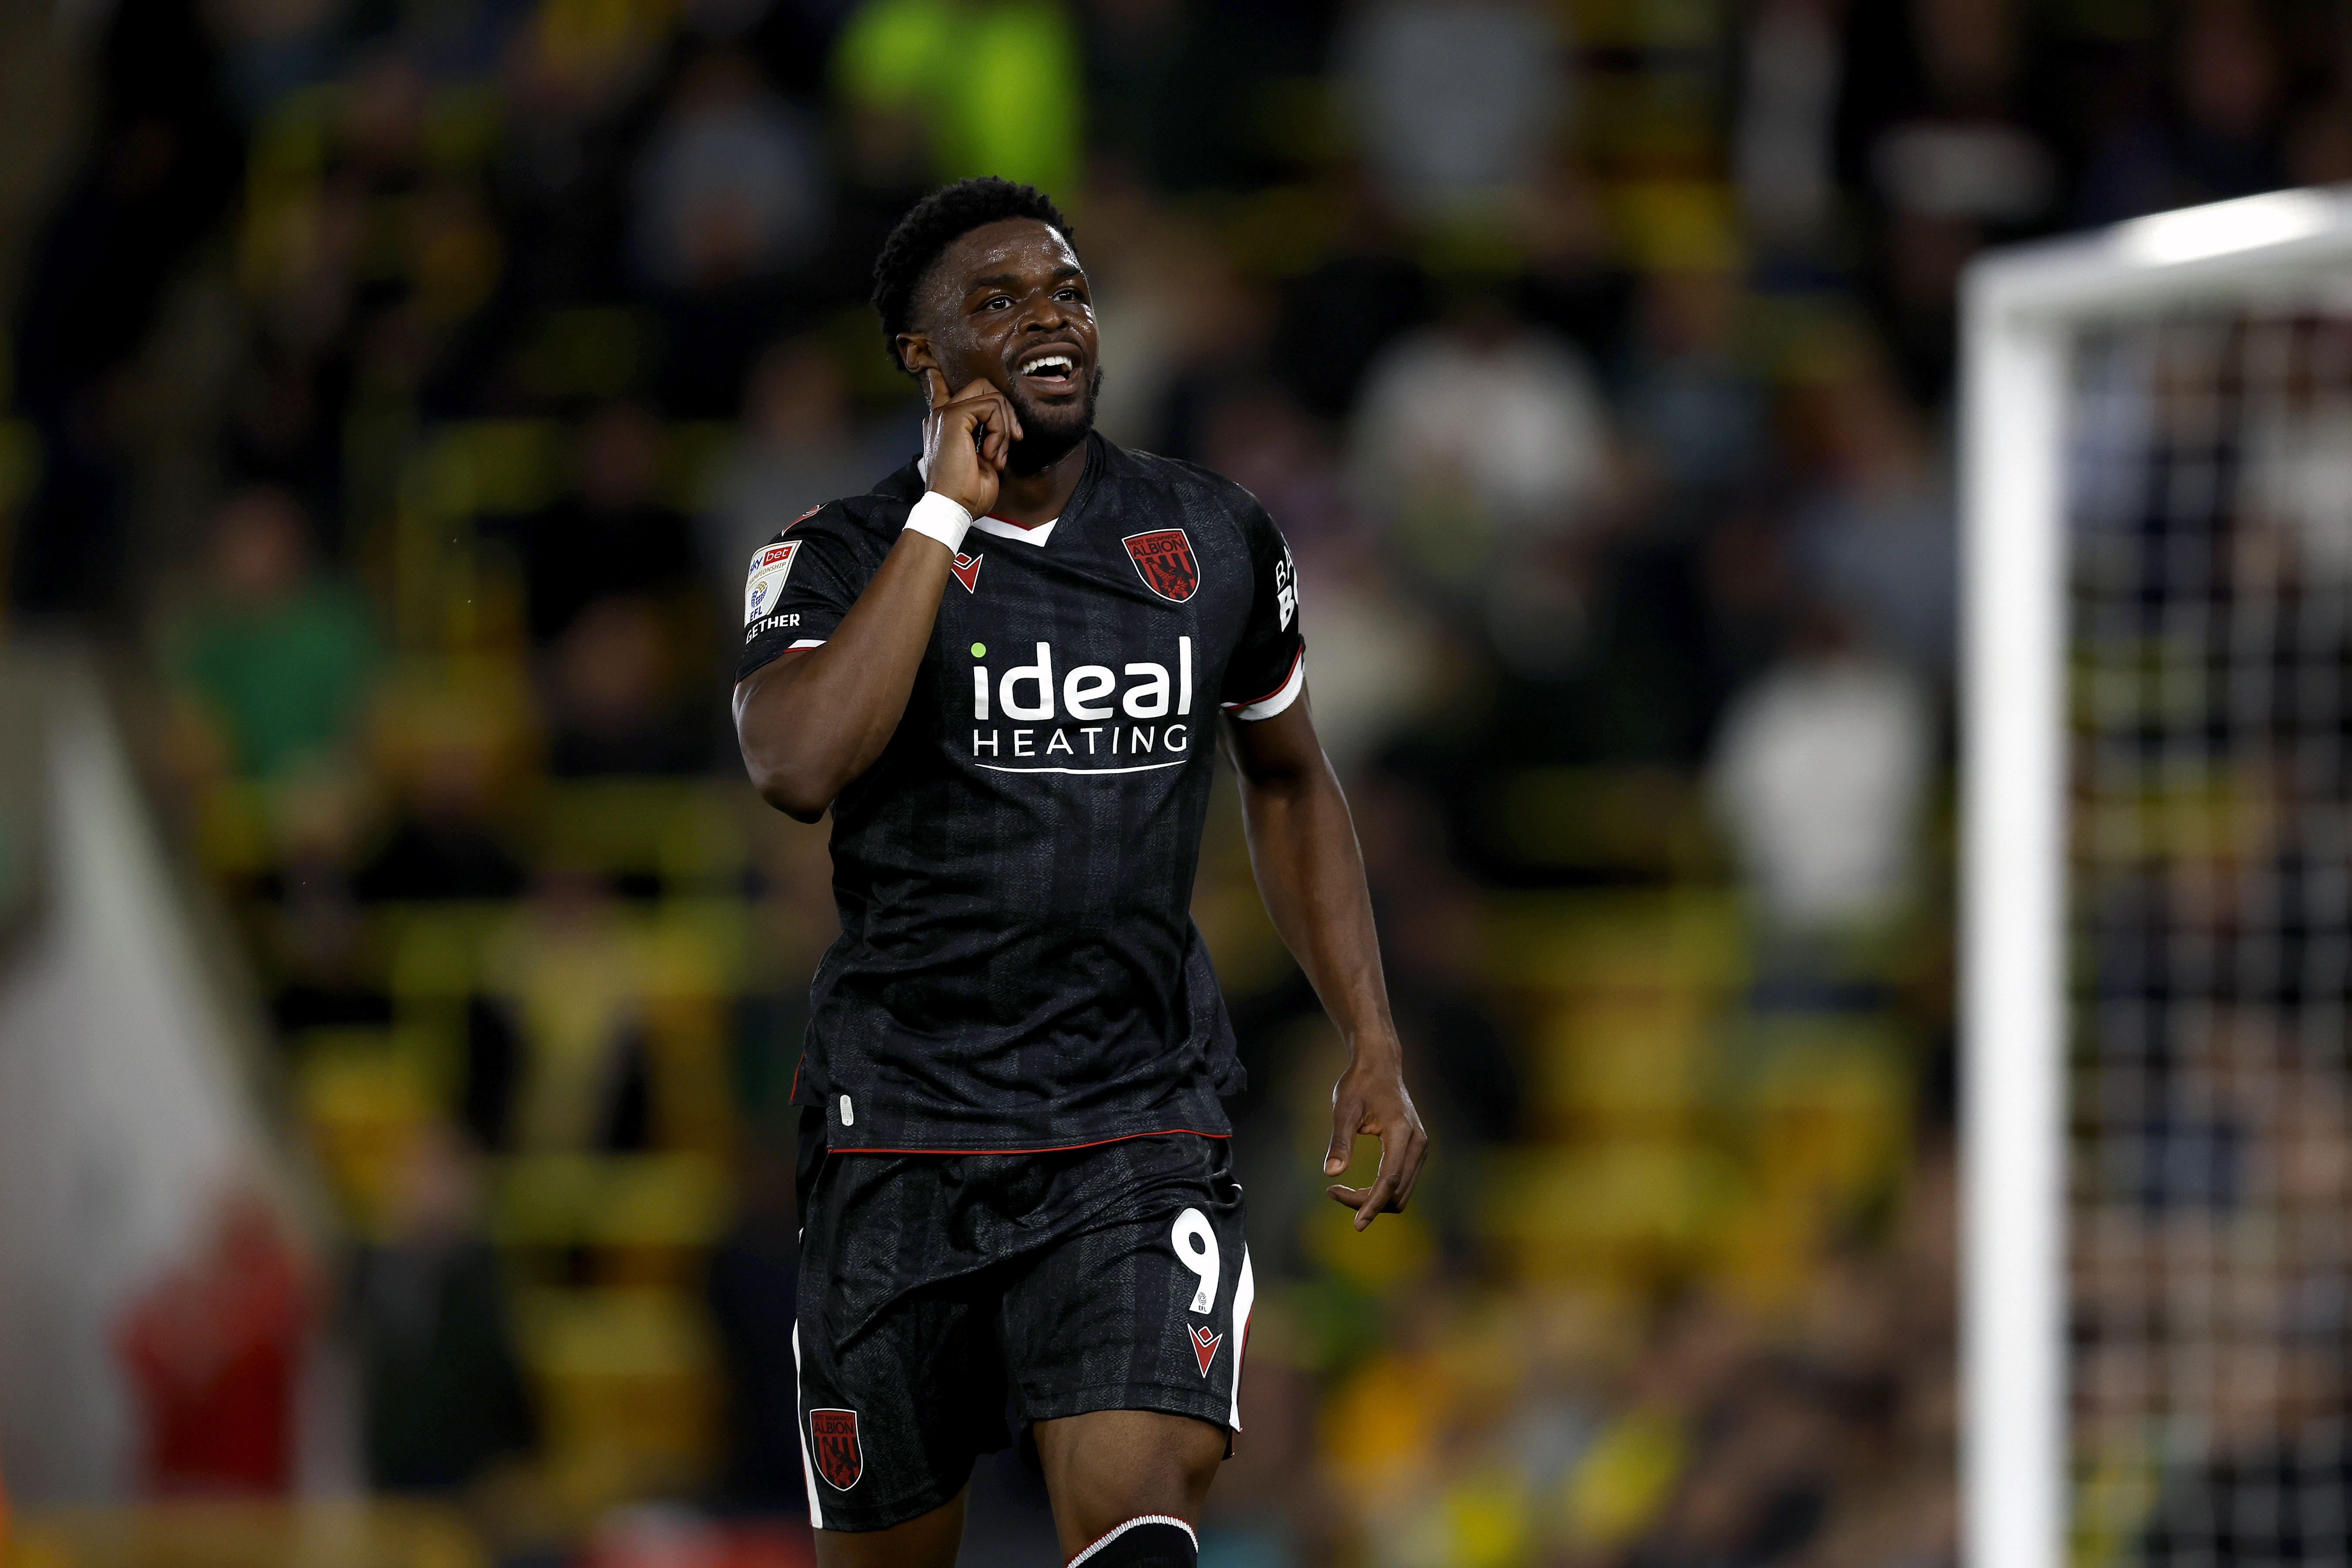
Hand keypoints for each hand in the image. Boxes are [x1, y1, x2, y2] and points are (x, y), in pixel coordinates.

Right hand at [919, 367, 1021, 517]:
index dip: (941, 375)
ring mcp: (945, 413)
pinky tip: (991, 455)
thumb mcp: (982, 459)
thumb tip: (1007, 425)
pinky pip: (992, 408)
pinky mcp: (953, 417)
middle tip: (1013, 440)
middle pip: (982, 386)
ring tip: (997, 456)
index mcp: (944, 423)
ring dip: (1005, 428)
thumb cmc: (967, 492)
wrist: (953, 507)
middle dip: (1007, 410)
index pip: (940, 386)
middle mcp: (941, 414)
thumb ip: (986, 435)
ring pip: (992, 396)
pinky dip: (1000, 432)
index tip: (935, 370)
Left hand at [1323, 1043, 1427, 1229]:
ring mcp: (1420, 1148)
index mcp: (1402, 1133)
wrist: (1380, 1066)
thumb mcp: (1344, 1109)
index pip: (1389, 1180)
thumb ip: (1340, 1141)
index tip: (1356, 1225)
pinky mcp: (1415, 1151)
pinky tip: (1358, 1188)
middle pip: (1396, 1193)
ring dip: (1374, 1201)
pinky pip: (1401, 1183)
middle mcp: (1418, 1144)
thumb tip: (1331, 1173)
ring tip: (1339, 1191)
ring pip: (1401, 1193)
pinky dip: (1381, 1192)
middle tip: (1332, 1192)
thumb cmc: (1360, 1084)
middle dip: (1367, 1203)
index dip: (1373, 1205)